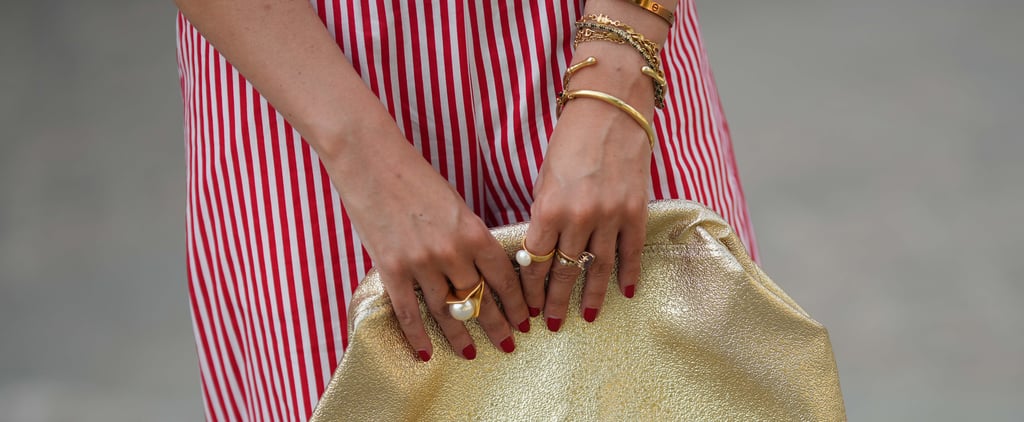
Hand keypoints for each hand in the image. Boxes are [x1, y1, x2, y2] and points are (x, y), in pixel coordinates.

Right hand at [325, 126, 529, 360]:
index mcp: (474, 232)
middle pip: (480, 300)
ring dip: (460, 336)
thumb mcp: (456, 204)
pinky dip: (417, 336)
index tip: (523, 319)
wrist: (372, 160)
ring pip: (447, 311)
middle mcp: (452, 253)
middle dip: (497, 325)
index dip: (515, 303)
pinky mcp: (391, 269)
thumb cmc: (415, 177)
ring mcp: (421, 264)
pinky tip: (426, 353)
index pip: (504, 278)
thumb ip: (469, 237)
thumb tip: (482, 268)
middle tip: (508, 344)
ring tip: (471, 353)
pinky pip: (408, 313)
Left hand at [520, 83, 651, 330]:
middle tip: (551, 324)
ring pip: (599, 269)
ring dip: (591, 296)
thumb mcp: (545, 178)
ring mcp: (611, 216)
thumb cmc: (570, 140)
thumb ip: (544, 214)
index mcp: (549, 208)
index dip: (531, 287)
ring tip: (586, 316)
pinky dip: (628, 275)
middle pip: (566, 272)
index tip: (528, 305)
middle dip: (556, 301)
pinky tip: (625, 292)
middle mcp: (579, 217)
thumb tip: (541, 249)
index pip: (536, 261)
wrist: (611, 109)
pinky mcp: (636, 211)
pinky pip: (631, 252)